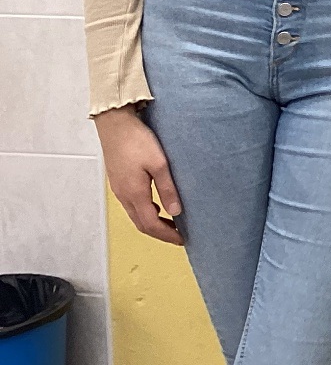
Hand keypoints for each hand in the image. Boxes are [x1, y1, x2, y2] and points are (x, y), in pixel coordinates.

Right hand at [94, 106, 182, 245]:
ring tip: (171, 224)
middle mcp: (124, 196)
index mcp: (134, 194)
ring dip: (152, 223)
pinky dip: (145, 212)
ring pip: (135, 215)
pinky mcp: (118, 181)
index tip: (183, 240)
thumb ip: (167, 189)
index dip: (167, 235)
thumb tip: (176, 212)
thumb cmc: (137, 141)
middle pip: (141, 224)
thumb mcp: (159, 163)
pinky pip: (131, 205)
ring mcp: (119, 189)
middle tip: (179, 235)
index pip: (151, 224)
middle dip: (160, 233)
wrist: (114, 124)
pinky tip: (157, 206)